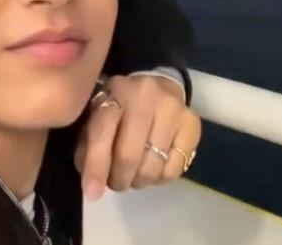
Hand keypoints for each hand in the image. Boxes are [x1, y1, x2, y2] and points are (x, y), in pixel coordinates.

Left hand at [74, 75, 201, 202]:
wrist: (162, 88)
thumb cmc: (123, 106)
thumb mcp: (99, 115)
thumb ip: (89, 144)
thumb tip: (91, 184)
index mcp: (116, 90)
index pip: (102, 132)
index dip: (96, 166)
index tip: (92, 193)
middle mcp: (146, 94)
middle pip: (129, 155)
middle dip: (119, 179)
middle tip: (116, 182)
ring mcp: (172, 108)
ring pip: (152, 166)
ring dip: (139, 181)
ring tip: (135, 174)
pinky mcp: (191, 124)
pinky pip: (173, 170)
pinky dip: (160, 178)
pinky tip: (155, 167)